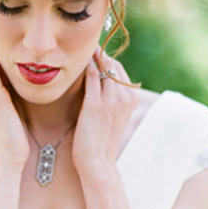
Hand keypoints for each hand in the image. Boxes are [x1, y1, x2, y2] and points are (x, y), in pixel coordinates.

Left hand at [72, 50, 139, 176]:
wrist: (98, 162)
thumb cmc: (101, 142)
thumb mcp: (113, 118)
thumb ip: (111, 100)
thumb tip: (101, 86)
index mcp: (131, 99)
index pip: (119, 70)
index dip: (105, 60)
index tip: (92, 52)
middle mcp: (125, 96)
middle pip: (112, 64)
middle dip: (99, 54)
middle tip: (82, 46)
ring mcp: (112, 99)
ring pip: (103, 67)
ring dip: (91, 56)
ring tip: (76, 49)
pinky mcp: (96, 104)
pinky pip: (92, 76)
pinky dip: (85, 66)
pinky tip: (76, 62)